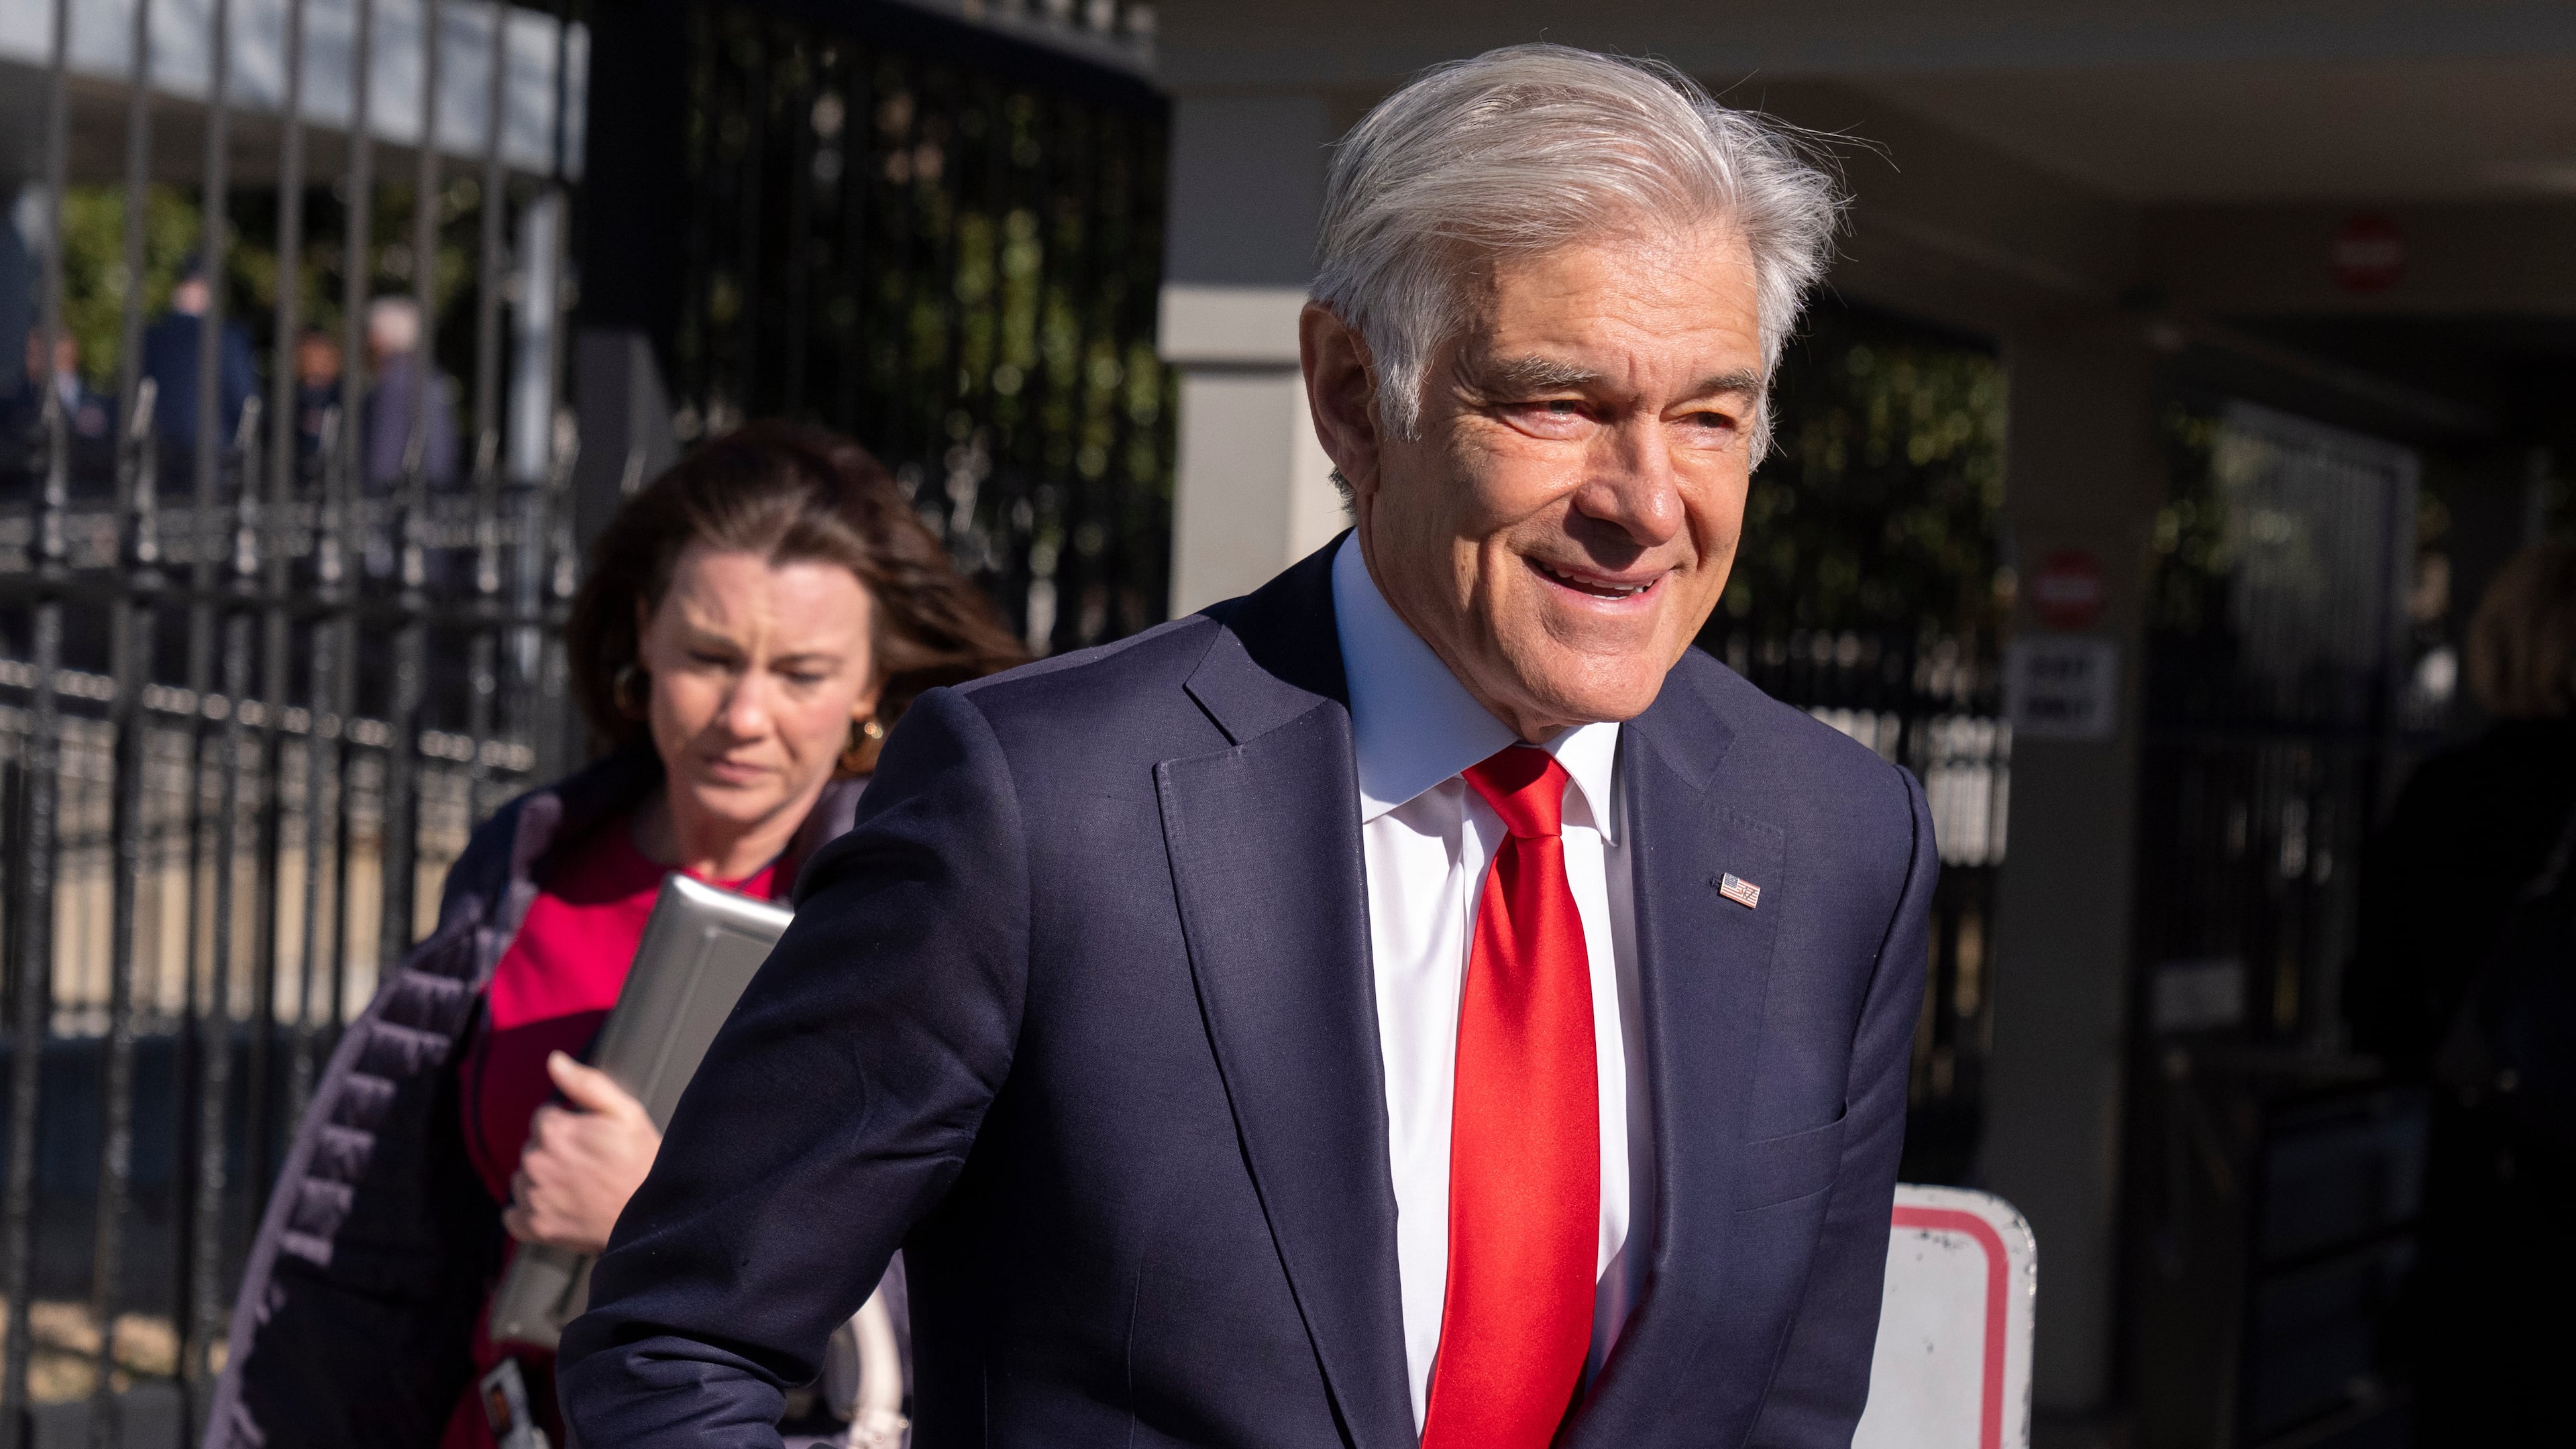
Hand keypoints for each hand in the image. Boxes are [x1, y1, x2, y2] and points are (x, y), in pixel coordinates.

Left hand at [504, 1052, 662, 1254]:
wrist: (652, 1218)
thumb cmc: (643, 1163)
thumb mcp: (626, 1113)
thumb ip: (587, 1084)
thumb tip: (555, 1061)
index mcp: (554, 1131)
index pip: (542, 1118)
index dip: (568, 1126)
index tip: (590, 1140)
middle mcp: (536, 1163)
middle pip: (532, 1148)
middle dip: (554, 1152)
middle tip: (588, 1166)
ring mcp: (534, 1197)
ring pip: (522, 1179)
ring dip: (541, 1180)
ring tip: (577, 1188)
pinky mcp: (535, 1227)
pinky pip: (513, 1216)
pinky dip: (529, 1212)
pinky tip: (556, 1208)